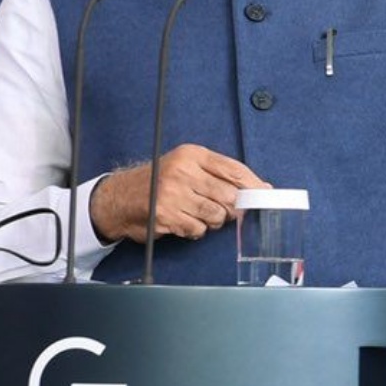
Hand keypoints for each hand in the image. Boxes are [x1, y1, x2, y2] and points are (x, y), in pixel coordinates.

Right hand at [90, 144, 266, 243]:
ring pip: (216, 215)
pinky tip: (185, 221)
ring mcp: (173, 193)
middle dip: (232, 208)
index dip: (253, 185)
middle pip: (229, 195)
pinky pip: (199, 229)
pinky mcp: (167, 215)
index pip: (234, 169)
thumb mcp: (188, 166)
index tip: (265, 195)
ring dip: (214, 221)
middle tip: (226, 211)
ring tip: (199, 214)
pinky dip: (197, 230)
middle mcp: (183, 171)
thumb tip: (261, 188)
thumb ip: (221, 174)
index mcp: (192, 155)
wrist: (119, 198)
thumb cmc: (159, 182)